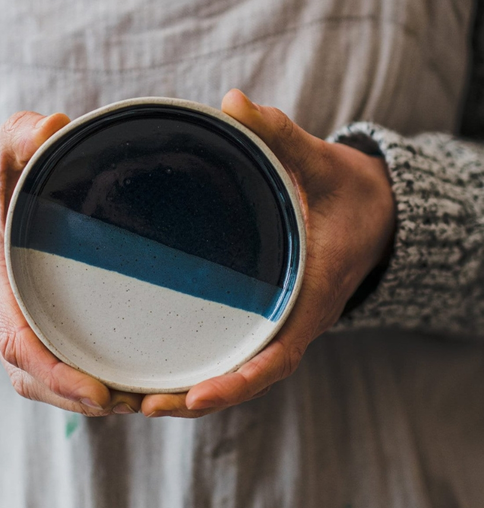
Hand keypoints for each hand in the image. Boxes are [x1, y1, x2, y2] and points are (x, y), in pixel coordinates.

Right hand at [0, 111, 141, 415]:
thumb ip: (17, 137)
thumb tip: (54, 126)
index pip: (20, 345)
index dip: (59, 376)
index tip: (102, 392)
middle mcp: (0, 312)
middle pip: (37, 378)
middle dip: (85, 399)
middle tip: (147, 401)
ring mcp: (10, 321)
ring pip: (42, 378)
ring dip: (85, 397)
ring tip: (146, 399)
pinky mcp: (21, 320)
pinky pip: (45, 363)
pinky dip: (77, 381)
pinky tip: (124, 379)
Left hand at [140, 90, 395, 418]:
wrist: (376, 213)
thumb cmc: (350, 192)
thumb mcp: (322, 161)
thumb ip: (281, 134)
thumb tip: (233, 102)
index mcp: (312, 295)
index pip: (278, 353)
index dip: (239, 380)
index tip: (196, 395)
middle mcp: (293, 319)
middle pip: (246, 376)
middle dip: (196, 398)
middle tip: (139, 405)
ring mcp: (278, 321)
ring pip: (235, 370)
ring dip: (189, 392)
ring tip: (132, 399)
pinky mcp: (265, 314)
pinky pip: (233, 350)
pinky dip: (198, 367)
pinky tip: (154, 369)